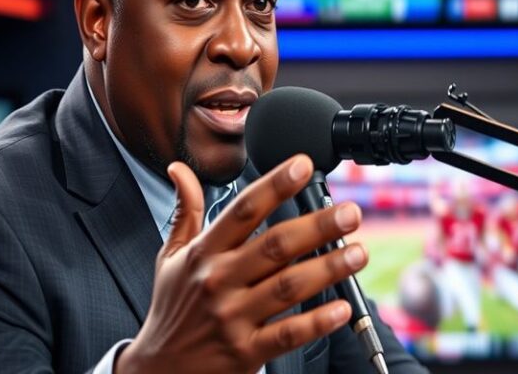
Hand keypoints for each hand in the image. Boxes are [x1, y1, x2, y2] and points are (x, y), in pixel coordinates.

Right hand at [115, 154, 366, 373]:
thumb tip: (180, 169)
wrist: (159, 370)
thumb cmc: (171, 307)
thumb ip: (185, 210)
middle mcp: (219, 280)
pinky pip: (287, 334)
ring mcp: (233, 317)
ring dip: (327, 268)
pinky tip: (342, 307)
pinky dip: (317, 321)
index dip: (275, 184)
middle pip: (275, 245)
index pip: (244, 210)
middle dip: (317, 226)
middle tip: (350, 213)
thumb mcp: (171, 256)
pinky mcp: (246, 351)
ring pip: (288, 286)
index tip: (304, 164)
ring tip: (358, 253)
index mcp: (205, 252)